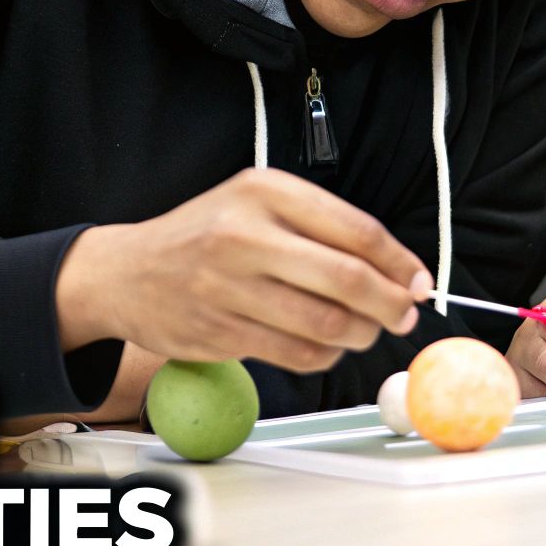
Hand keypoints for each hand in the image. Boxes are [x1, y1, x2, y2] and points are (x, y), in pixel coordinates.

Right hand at [55, 168, 430, 373]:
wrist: (126, 272)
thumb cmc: (208, 236)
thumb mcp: (260, 205)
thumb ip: (325, 230)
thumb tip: (401, 272)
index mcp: (265, 190)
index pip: (356, 230)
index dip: (400, 263)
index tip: (420, 282)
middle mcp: (245, 234)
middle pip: (347, 278)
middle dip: (389, 304)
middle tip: (403, 315)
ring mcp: (228, 285)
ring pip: (325, 323)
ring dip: (360, 334)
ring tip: (364, 331)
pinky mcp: (220, 331)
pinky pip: (296, 353)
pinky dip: (324, 355)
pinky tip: (326, 345)